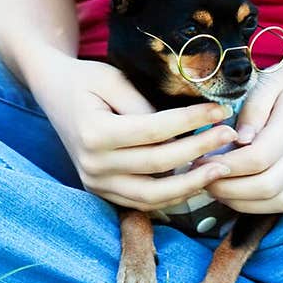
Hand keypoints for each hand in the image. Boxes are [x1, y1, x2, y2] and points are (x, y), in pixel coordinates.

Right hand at [33, 54, 238, 211]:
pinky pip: (142, 203)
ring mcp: (96, 183)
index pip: (156, 130)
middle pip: (159, 164)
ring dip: (191, 184)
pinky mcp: (101, 191)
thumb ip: (144, 104)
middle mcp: (93, 165)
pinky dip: (172, 195)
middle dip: (200, 150)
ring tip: (221, 168)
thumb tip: (183, 126)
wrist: (52, 92)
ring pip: (153, 195)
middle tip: (230, 136)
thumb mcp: (113, 79)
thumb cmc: (86, 79)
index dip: (192, 122)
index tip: (221, 111)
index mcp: (95, 133)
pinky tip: (197, 181)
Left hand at [201, 49, 282, 214]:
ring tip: (219, 189)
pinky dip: (266, 208)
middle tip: (204, 179)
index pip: (258, 158)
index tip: (202, 161)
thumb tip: (239, 140)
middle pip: (268, 186)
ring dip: (244, 203)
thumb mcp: (267, 83)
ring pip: (280, 203)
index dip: (227, 166)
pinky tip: (244, 196)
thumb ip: (252, 110)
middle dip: (229, 189)